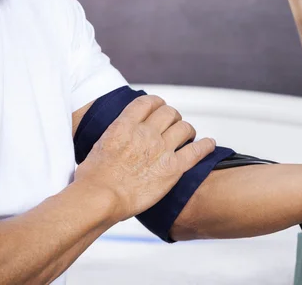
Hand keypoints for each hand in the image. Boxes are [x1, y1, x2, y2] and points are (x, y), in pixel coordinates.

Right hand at [74, 95, 215, 221]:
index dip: (157, 103)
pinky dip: (205, 146)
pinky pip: (196, 151)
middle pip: (169, 113)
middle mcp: (145, 133)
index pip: (147, 103)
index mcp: (125, 125)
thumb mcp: (99, 146)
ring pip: (184, 128)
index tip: (160, 107)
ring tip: (188, 136)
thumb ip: (115, 137)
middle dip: (173, 117)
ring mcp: (161, 149)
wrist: (100, 198)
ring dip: (188, 130)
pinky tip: (209, 144)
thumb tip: (118, 138)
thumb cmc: (92, 179)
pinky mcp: (173, 168)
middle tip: (174, 125)